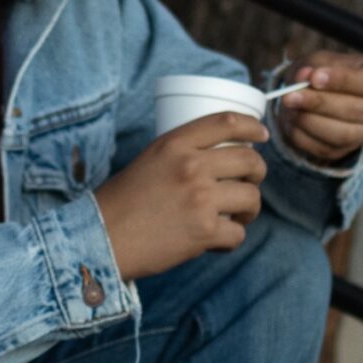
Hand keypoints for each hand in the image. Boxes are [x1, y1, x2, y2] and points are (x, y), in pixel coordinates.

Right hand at [93, 110, 266, 281]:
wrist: (101, 238)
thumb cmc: (121, 203)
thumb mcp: (148, 160)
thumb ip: (180, 155)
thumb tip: (216, 162)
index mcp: (174, 144)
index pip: (227, 122)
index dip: (252, 126)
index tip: (261, 135)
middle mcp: (191, 167)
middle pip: (249, 160)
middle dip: (257, 173)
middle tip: (248, 184)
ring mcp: (200, 199)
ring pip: (251, 198)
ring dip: (249, 210)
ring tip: (236, 216)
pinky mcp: (204, 231)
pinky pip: (238, 233)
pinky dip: (230, 239)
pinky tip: (217, 241)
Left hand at [277, 52, 362, 164]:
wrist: (319, 93)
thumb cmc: (326, 72)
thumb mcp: (320, 60)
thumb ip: (313, 66)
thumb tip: (304, 77)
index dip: (342, 81)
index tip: (315, 78)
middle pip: (356, 110)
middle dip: (319, 103)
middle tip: (290, 96)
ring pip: (342, 134)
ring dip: (309, 121)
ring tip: (289, 106)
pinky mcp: (347, 148)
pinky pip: (325, 148)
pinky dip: (304, 135)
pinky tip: (292, 120)